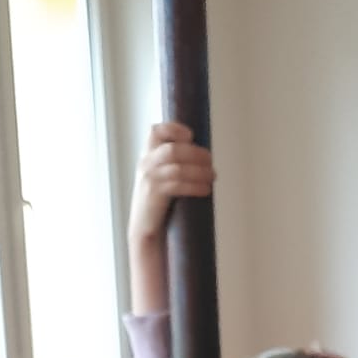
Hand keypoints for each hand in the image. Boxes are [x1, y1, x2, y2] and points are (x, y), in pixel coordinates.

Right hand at [128, 123, 213, 245]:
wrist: (144, 229)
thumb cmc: (158, 203)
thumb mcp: (160, 177)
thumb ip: (172, 164)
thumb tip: (202, 156)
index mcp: (146, 156)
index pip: (155, 132)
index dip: (173, 129)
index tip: (191, 136)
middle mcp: (145, 164)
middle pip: (173, 149)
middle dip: (195, 153)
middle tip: (211, 160)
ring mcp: (148, 179)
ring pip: (178, 167)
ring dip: (199, 170)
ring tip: (213, 176)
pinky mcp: (154, 195)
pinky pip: (178, 185)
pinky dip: (195, 185)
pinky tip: (206, 188)